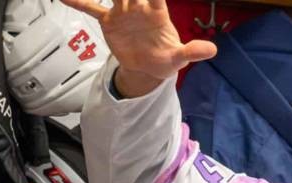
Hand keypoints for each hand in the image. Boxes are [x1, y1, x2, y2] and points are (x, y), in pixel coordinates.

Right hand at [59, 0, 216, 94]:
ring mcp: (122, 12)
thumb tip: (212, 50)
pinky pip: (92, 9)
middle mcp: (139, 7)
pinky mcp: (109, 21)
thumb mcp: (178, 58)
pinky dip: (79, 2)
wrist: (148, 68)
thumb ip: (192, 51)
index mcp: (157, 13)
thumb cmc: (165, 59)